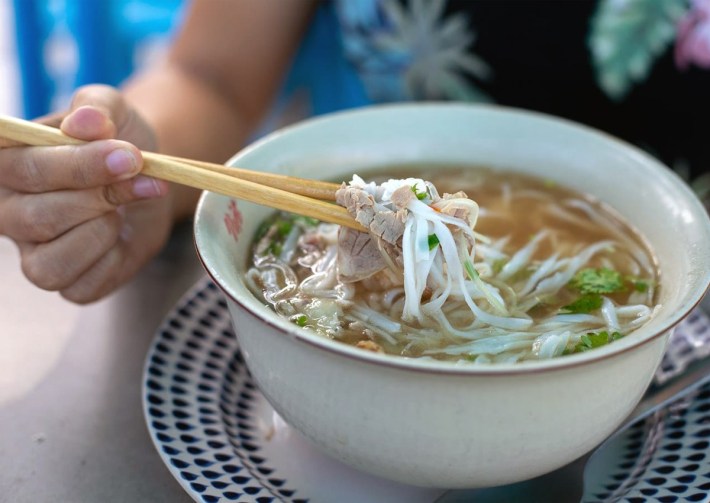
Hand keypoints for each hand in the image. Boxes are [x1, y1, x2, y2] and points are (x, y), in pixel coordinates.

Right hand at [0, 85, 173, 302]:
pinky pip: (79, 287)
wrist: (151, 176)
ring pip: (48, 264)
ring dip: (101, 231)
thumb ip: (97, 109)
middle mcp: (9, 212)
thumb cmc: (120, 141)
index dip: (80, 165)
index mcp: (7, 163)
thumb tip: (85, 122)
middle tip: (140, 174)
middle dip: (100, 196)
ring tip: (123, 207)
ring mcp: (34, 253)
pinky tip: (122, 236)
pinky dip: (111, 262)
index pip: (25, 169)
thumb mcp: (114, 112)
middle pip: (37, 218)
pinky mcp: (68, 282)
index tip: (128, 156)